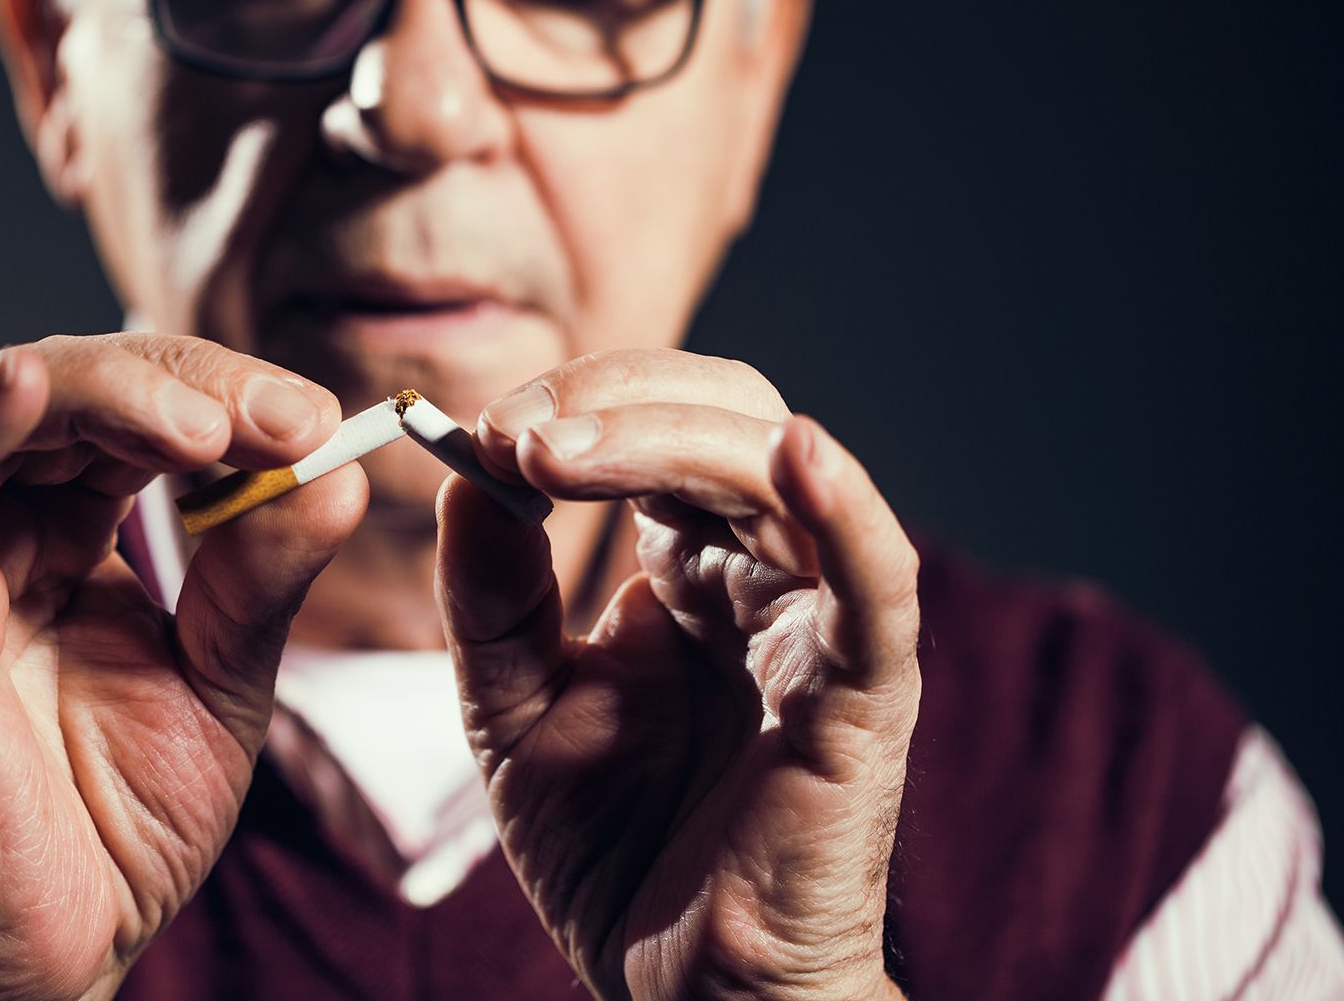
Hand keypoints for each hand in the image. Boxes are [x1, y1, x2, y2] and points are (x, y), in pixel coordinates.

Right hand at [0, 335, 366, 1000]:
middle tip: (279, 418)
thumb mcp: (223, 680)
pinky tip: (20, 383)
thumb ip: (262, 577)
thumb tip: (334, 478)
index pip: (134, 412)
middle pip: (67, 390)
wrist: (52, 959)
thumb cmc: (116, 823)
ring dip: (99, 392)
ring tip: (199, 423)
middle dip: (179, 384)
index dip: (222, 395)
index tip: (314, 422)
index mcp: (68, 534)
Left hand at [438, 350, 917, 1000]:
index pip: (654, 429)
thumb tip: (467, 473)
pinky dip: (844, 510)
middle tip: (508, 429)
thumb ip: (493, 595)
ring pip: (776, 474)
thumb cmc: (620, 853)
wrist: (687, 992)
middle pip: (720, 419)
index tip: (471, 429)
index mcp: (687, 569)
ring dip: (665, 441)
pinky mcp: (866, 691)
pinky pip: (876, 581)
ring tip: (555, 451)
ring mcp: (819, 624)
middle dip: (610, 401)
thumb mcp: (515, 706)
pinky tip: (795, 454)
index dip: (571, 405)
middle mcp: (762, 577)